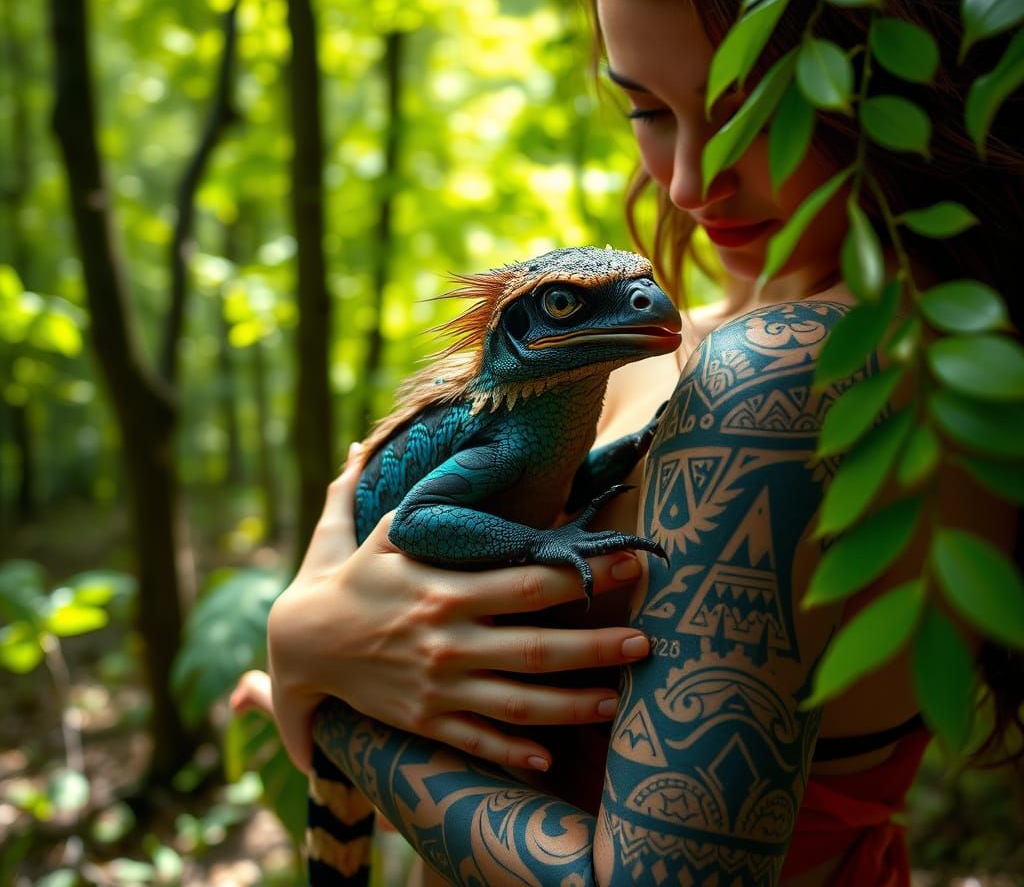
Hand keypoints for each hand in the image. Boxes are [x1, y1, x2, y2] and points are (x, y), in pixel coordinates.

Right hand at [266, 443, 650, 774]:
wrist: (299, 650)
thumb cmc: (342, 583)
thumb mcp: (364, 533)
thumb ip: (384, 491)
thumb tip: (370, 443)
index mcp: (443, 591)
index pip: (524, 583)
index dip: (579, 574)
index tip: (626, 560)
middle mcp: (447, 642)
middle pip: (535, 648)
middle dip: (594, 646)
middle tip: (645, 641)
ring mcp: (439, 687)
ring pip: (518, 704)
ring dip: (571, 705)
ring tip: (617, 699)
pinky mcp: (426, 720)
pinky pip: (477, 741)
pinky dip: (513, 753)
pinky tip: (550, 759)